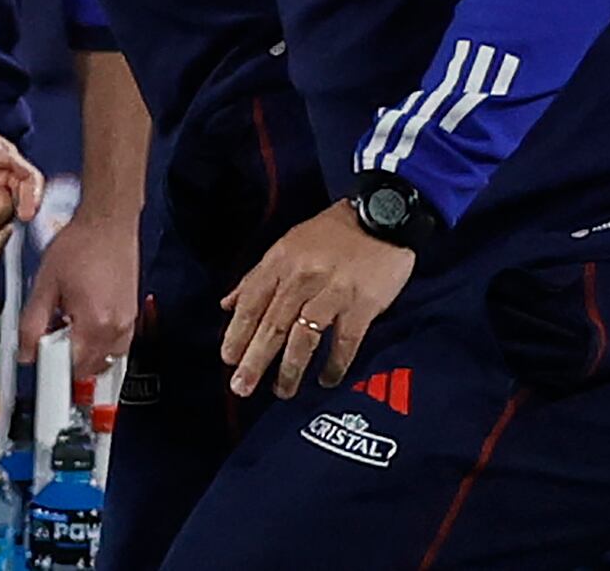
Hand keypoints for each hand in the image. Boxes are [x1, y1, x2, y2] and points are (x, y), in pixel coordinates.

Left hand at [18, 207, 140, 381]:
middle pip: (88, 370)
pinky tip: (82, 320)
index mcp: (95, 323)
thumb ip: (32, 323)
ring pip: (103, 361)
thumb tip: (26, 353)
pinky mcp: (132, 318)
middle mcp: (117, 330)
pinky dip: (97, 344)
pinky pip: (115, 347)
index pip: (71, 368)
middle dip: (65, 360)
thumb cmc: (79, 245)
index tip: (38, 358)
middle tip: (49, 333)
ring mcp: (128, 325)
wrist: (108, 223)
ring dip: (81, 354)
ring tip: (66, 323)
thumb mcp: (45, 283)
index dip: (49, 367)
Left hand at [219, 200, 414, 398]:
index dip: (237, 334)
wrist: (382, 217)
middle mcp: (301, 279)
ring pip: (304, 338)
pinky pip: (344, 342)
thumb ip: (256, 277)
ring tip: (282, 391)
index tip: (227, 360)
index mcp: (279, 263)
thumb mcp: (286, 245)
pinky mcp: (363, 305)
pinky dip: (334, 364)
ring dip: (291, 368)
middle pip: (273, 325)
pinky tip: (326, 380)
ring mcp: (332, 293)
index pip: (251, 304)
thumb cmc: (330, 234)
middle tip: (241, 387)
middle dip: (255, 359)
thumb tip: (227, 305)